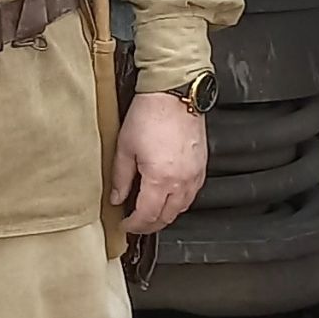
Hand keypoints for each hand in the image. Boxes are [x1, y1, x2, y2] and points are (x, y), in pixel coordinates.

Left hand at [110, 91, 207, 234]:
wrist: (174, 92)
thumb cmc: (150, 113)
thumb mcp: (125, 146)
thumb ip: (120, 177)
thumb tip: (117, 197)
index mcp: (160, 179)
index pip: (147, 216)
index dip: (134, 225)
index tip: (125, 224)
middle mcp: (181, 181)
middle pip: (167, 217)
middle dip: (149, 225)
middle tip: (136, 224)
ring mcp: (195, 174)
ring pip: (182, 208)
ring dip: (166, 214)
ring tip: (151, 212)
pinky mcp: (202, 165)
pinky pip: (192, 194)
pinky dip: (180, 201)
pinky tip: (169, 196)